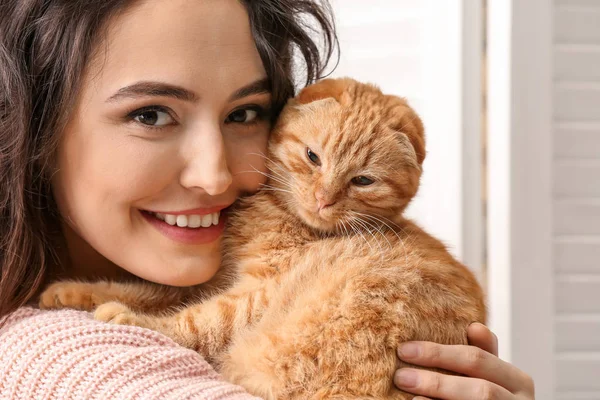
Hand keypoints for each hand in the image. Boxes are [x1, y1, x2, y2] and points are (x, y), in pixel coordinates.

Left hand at [394, 323, 534, 398]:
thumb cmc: (487, 397)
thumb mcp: (489, 375)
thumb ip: (481, 354)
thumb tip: (474, 326)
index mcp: (518, 380)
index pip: (477, 359)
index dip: (439, 353)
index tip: (404, 349)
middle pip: (480, 389)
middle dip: (437, 382)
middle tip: (401, 377)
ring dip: (440, 397)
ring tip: (411, 398)